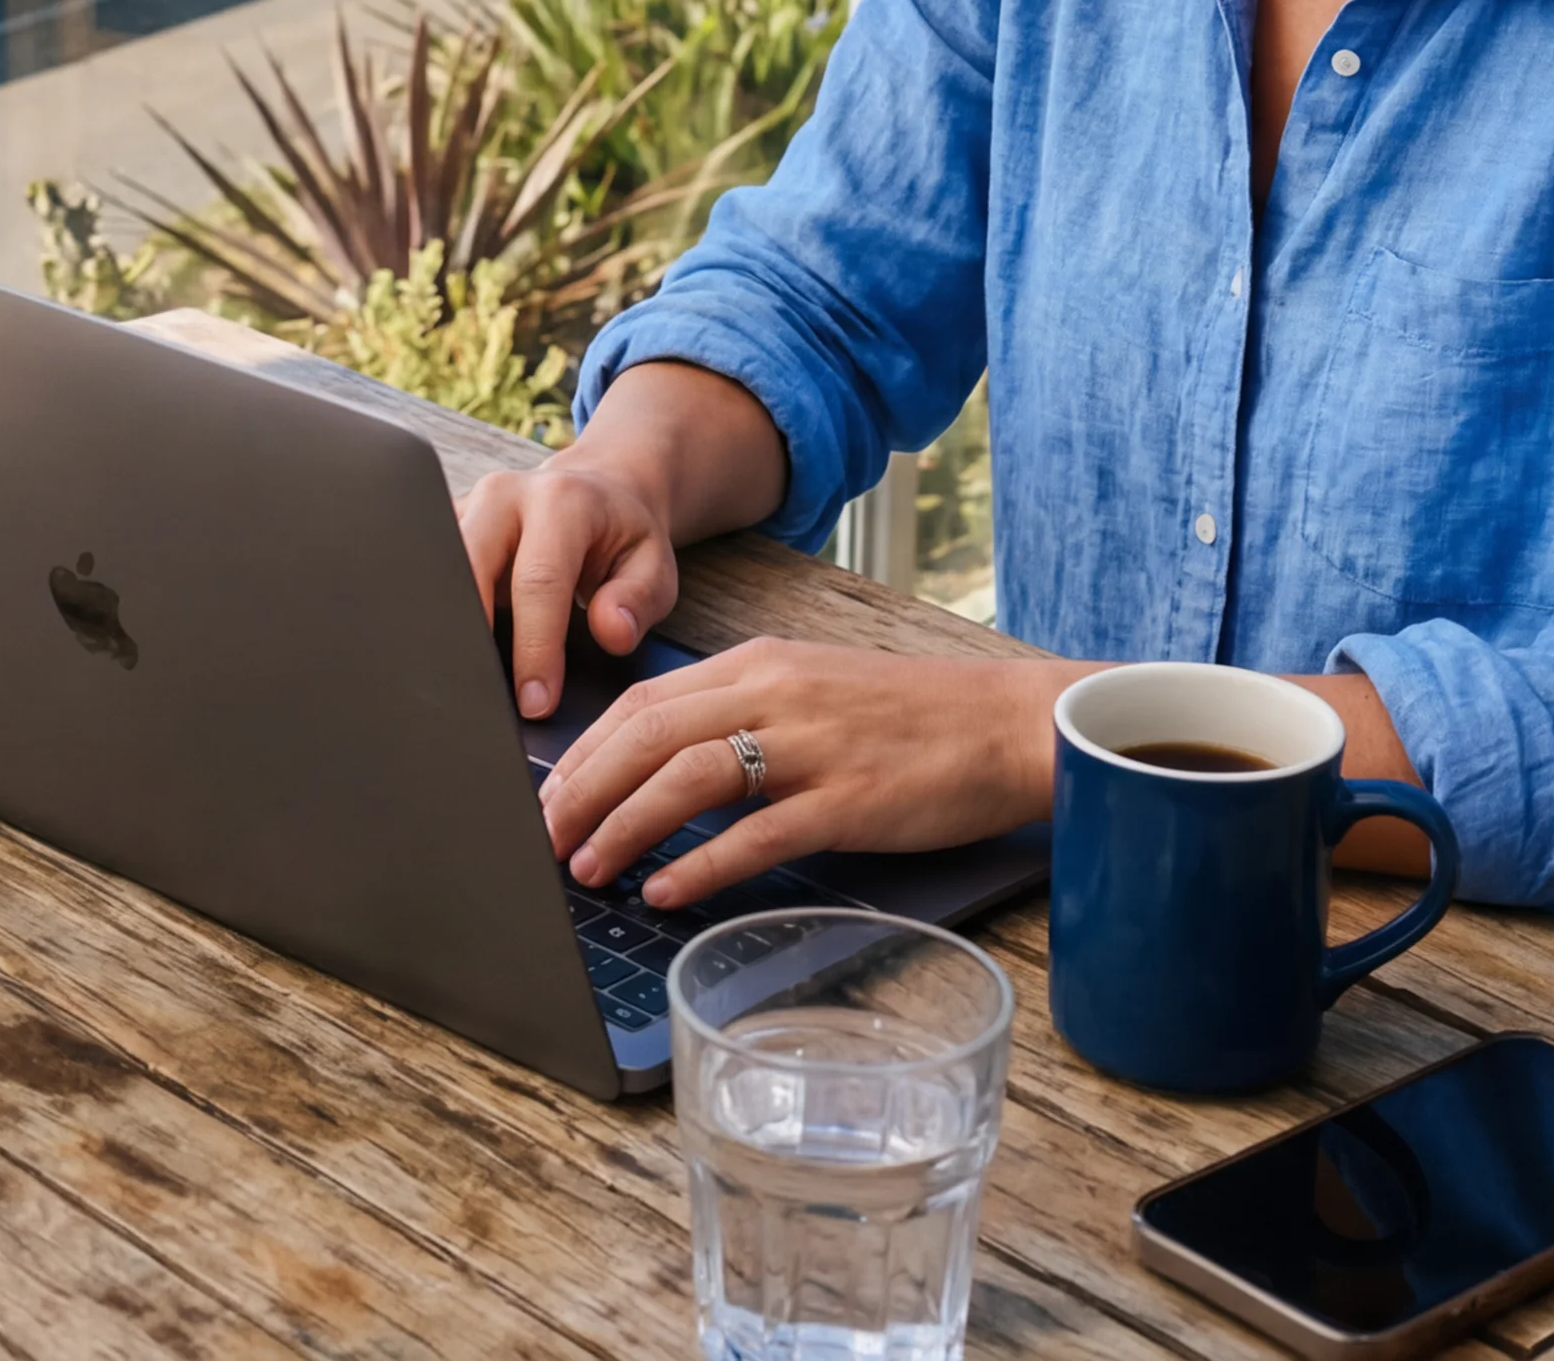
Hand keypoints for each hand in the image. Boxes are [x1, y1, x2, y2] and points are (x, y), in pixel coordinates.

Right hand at [454, 444, 684, 724]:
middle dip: (472, 638)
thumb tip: (610, 632)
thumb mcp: (654, 568)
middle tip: (483, 700)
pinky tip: (444, 656)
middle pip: (468, 566)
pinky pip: (426, 570)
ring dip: (441, 626)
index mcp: (561, 500)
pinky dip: (432, 615)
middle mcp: (504, 495)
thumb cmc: (622, 539)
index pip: (538, 581)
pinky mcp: (443, 526)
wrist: (598, 493)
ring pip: (434, 568)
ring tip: (458, 682)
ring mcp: (466, 507)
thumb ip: (638, 600)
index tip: (536, 703)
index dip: (535, 648)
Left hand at [537, 640, 1081, 909]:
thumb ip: (743, 713)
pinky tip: (666, 890)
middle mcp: (776, 693)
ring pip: (688, 778)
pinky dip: (701, 865)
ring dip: (625, 826)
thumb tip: (664, 764)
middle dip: (582, 791)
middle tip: (543, 840)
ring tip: (588, 868)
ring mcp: (813, 746)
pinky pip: (757, 833)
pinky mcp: (850, 800)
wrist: (1010, 724)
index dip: (584, 753)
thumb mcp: (814, 689)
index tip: (547, 797)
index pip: (644, 702)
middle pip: (648, 735)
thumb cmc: (914, 718)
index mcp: (760, 663)